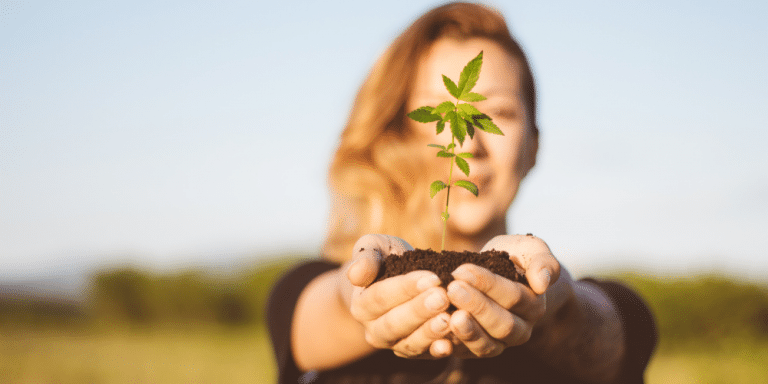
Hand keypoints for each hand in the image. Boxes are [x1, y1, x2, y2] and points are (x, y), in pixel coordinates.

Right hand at [345, 234, 453, 357]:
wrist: (397, 280)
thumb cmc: (386, 259)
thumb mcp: (374, 248)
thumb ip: (365, 257)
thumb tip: (356, 274)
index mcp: (361, 305)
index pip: (381, 297)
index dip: (406, 288)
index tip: (432, 277)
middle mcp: (374, 331)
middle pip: (395, 324)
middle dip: (420, 310)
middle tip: (443, 297)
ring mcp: (396, 344)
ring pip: (410, 343)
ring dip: (430, 332)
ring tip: (449, 318)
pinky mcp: (417, 353)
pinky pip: (427, 355)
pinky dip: (438, 350)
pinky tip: (451, 343)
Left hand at [446, 234, 560, 357]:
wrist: (500, 275)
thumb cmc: (515, 258)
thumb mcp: (531, 250)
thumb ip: (543, 262)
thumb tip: (542, 283)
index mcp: (534, 305)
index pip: (514, 297)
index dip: (488, 284)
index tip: (462, 270)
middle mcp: (520, 330)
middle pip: (501, 324)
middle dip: (475, 306)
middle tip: (452, 289)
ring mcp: (499, 343)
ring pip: (486, 345)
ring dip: (467, 330)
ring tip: (448, 315)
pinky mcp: (476, 350)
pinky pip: (466, 353)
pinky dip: (452, 345)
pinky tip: (438, 332)